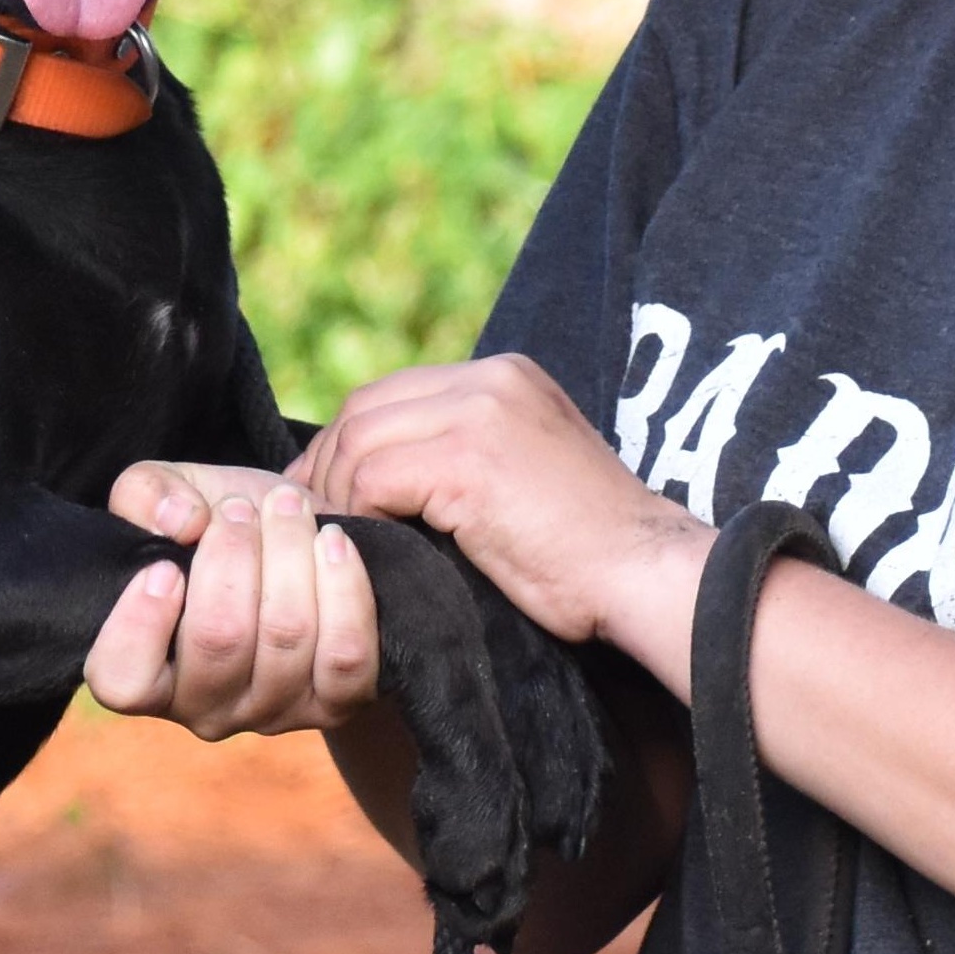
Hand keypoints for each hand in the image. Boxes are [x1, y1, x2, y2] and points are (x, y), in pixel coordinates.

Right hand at [85, 463, 380, 735]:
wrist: (297, 544)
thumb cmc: (216, 528)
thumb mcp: (166, 497)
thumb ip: (145, 495)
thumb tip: (180, 523)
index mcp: (146, 672)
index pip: (125, 682)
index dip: (141, 623)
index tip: (165, 566)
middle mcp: (205, 709)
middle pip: (220, 641)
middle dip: (235, 555)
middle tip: (240, 509)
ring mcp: (272, 713)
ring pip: (287, 638)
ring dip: (291, 555)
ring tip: (288, 508)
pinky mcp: (334, 704)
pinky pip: (346, 655)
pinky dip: (343, 588)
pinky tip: (333, 541)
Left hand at [298, 355, 704, 666]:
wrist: (645, 575)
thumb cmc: (587, 555)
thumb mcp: (524, 478)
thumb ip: (465, 458)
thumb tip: (378, 482)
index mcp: (506, 377)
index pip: (394, 394)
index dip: (347, 443)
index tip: (324, 494)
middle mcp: (491, 379)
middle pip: (366, 408)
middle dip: (327, 465)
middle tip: (309, 520)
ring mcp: (481, 412)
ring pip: (360, 440)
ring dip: (336, 494)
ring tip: (336, 542)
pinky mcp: (469, 459)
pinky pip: (372, 477)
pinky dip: (354, 513)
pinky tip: (365, 547)